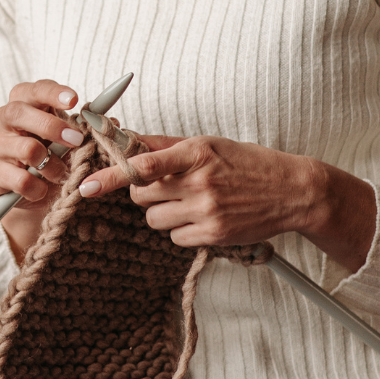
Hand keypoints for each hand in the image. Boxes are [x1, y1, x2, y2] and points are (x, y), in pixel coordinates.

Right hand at [0, 80, 85, 261]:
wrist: (31, 192)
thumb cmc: (52, 158)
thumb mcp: (70, 142)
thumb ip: (88, 130)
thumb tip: (111, 122)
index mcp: (25, 104)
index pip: (34, 89)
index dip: (53, 93)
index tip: (74, 100)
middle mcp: (4, 119)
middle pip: (19, 112)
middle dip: (51, 126)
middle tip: (76, 140)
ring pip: (24, 148)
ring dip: (51, 164)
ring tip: (61, 174)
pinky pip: (18, 179)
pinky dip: (37, 187)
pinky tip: (42, 189)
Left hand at [80, 135, 375, 272]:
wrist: (292, 191)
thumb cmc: (248, 163)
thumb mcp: (208, 144)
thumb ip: (166, 145)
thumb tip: (128, 141)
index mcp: (196, 153)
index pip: (143, 165)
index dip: (111, 176)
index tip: (88, 185)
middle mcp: (199, 183)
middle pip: (141, 196)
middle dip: (144, 192)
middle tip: (165, 186)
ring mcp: (206, 212)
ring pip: (154, 219)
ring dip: (162, 212)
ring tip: (189, 201)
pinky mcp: (213, 235)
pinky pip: (175, 237)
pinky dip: (181, 229)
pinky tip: (202, 217)